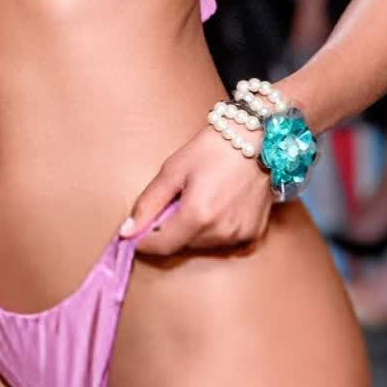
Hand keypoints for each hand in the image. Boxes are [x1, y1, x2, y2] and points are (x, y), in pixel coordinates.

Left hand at [119, 124, 276, 257]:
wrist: (259, 139)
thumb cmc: (213, 149)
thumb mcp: (172, 170)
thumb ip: (148, 204)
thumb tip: (127, 231)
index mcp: (197, 216)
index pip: (161, 246)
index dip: (144, 241)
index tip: (137, 232)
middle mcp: (221, 232)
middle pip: (182, 246)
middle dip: (170, 231)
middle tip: (175, 201)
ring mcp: (240, 236)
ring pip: (202, 246)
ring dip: (192, 231)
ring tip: (199, 199)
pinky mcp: (254, 234)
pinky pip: (224, 243)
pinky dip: (215, 231)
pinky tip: (218, 207)